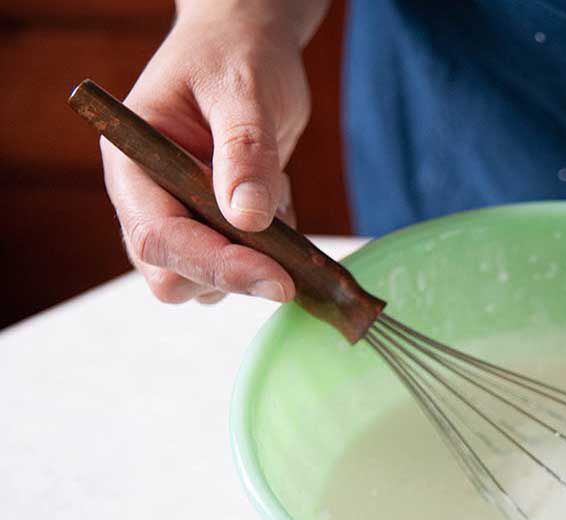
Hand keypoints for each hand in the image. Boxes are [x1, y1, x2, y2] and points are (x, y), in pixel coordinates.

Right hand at [100, 3, 325, 304]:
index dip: (215, 265)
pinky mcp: (215, 227)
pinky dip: (273, 251)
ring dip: (256, 261)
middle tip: (289, 253)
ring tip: (274, 191)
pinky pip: (242, 267)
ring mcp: (181, 217)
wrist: (247, 45)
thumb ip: (246, 152)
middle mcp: (148, 199)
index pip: (158, 238)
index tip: (276, 279)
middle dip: (232, 275)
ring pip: (208, 283)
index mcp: (132, 164)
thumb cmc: (235, 55)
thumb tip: (247, 219)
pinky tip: (277, 196)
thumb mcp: (245, 92)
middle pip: (173, 278)